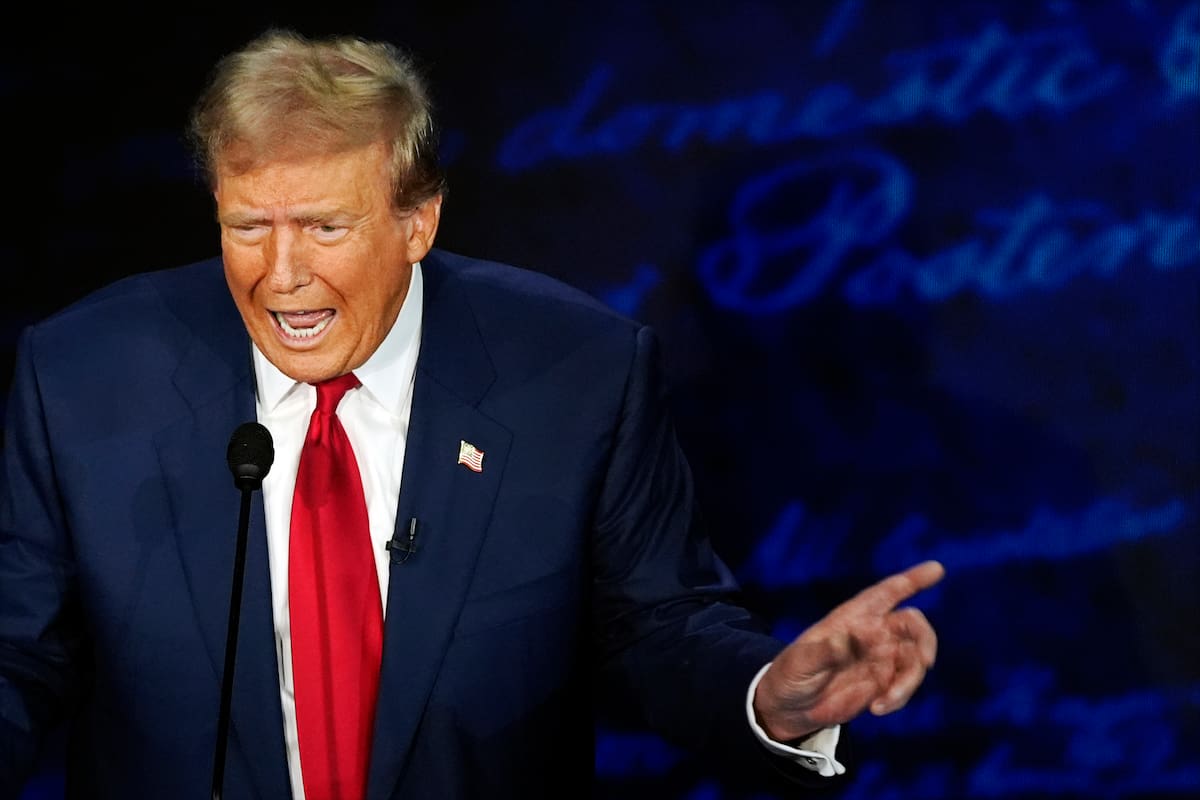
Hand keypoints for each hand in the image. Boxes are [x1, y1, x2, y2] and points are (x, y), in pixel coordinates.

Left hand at [753, 560, 943, 741]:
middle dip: (926, 639)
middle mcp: (872, 634)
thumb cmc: (791, 673)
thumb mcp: (801, 661)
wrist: (790, 706)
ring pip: (914, 660)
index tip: (937, 569)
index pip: (887, 592)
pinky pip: (904, 686)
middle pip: (912, 625)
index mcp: (853, 617)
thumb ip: (826, 651)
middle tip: (925, 661)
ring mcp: (880, 659)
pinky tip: (876, 709)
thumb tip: (851, 640)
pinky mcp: (883, 684)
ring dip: (909, 681)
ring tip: (882, 703)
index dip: (912, 579)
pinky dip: (898, 698)